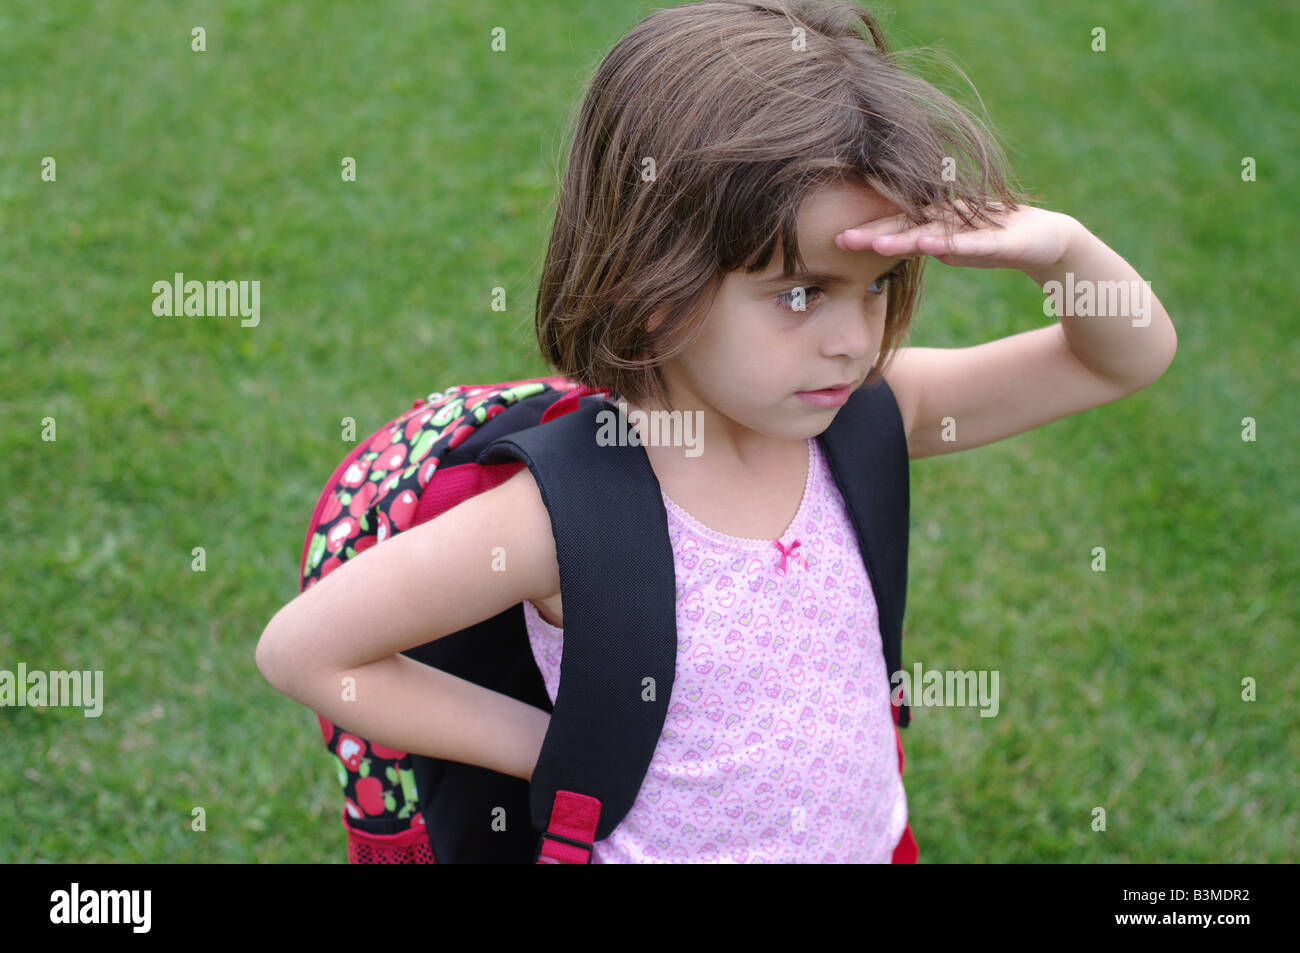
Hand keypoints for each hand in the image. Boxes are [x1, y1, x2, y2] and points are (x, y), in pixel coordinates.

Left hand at [835, 202, 1080, 277]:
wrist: (1048, 241)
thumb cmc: (995, 242)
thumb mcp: (953, 250)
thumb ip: (925, 247)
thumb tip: (896, 250)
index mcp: (937, 221)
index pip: (896, 227)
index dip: (866, 232)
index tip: (834, 239)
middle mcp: (951, 219)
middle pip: (906, 225)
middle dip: (873, 233)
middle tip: (840, 239)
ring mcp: (973, 226)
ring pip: (932, 231)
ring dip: (903, 238)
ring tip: (875, 245)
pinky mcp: (996, 237)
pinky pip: (968, 241)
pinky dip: (947, 242)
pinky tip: (927, 244)